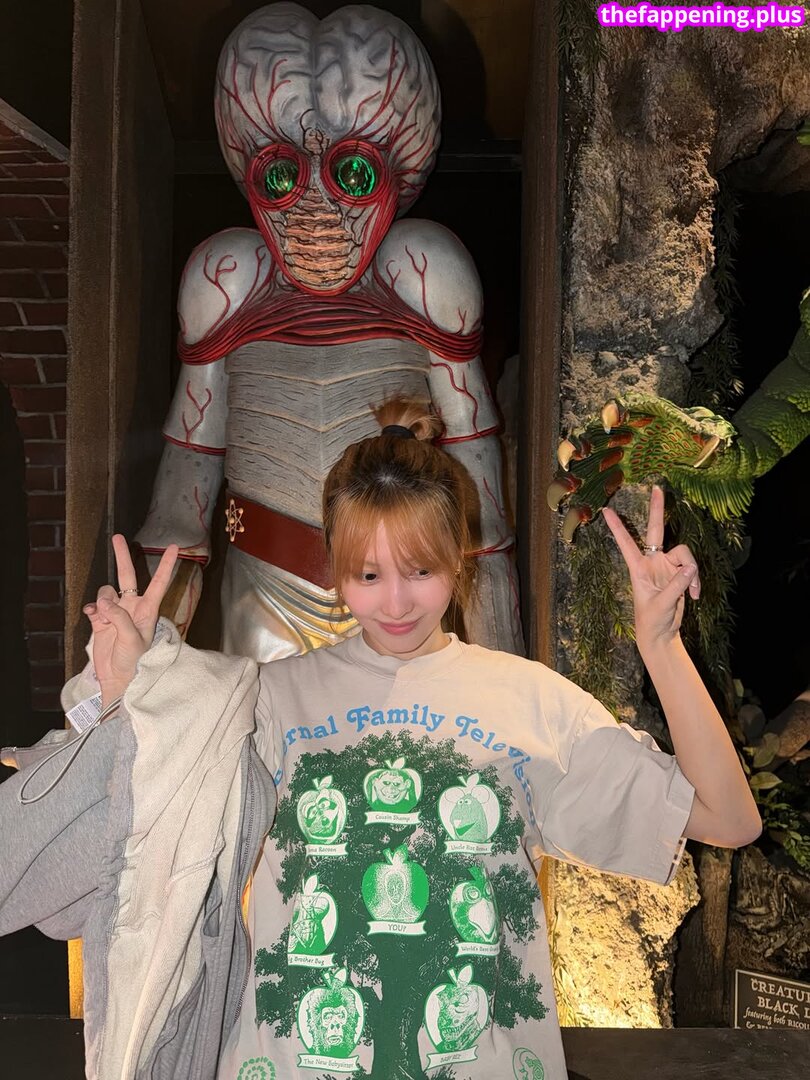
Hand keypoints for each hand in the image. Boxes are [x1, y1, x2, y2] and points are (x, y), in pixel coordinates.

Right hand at [82, 535, 178, 702]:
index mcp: (148, 610)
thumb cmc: (134, 662)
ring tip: (102, 616)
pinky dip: (91, 608)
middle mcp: (133, 607)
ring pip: (106, 591)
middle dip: (122, 556)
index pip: (158, 582)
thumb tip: (104, 601)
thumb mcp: (132, 640)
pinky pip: (94, 605)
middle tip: (117, 537)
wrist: (118, 679)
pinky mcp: (101, 620)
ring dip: (101, 599)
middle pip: (127, 576)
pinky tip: (91, 615)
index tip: (173, 547)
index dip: (165, 564)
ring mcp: (116, 612)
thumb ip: (119, 618)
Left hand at [602, 486, 699, 651]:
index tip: (605, 510)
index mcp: (638, 568)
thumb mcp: (661, 605)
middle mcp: (652, 562)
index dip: (617, 527)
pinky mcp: (680, 573)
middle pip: (656, 530)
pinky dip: (696, 581)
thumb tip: (691, 568)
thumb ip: (676, 586)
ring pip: (685, 554)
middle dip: (658, 509)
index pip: (626, 542)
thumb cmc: (651, 621)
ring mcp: (667, 566)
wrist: (662, 633)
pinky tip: (695, 596)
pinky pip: (692, 568)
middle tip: (657, 487)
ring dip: (692, 572)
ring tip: (692, 592)